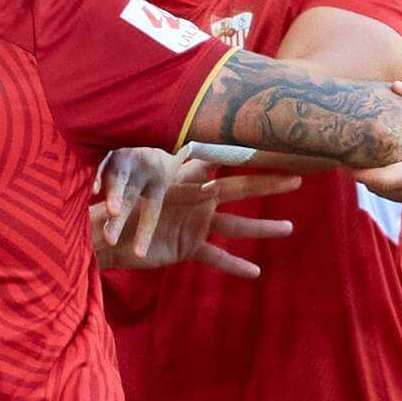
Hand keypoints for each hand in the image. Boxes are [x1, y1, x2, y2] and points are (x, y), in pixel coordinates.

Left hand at [96, 148, 304, 259]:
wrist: (104, 233)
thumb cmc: (117, 201)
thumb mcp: (136, 174)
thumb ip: (155, 156)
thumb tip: (173, 127)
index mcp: (186, 178)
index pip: (221, 159)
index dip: (244, 151)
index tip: (271, 141)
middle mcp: (197, 199)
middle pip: (238, 191)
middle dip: (267, 185)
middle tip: (297, 179)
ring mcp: (196, 224)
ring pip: (235, 227)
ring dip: (261, 228)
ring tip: (288, 228)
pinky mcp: (188, 247)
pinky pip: (215, 257)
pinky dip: (234, 265)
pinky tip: (255, 273)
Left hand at [352, 81, 401, 209]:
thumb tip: (395, 86)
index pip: (382, 179)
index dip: (357, 171)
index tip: (341, 159)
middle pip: (380, 190)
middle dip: (361, 175)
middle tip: (344, 155)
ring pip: (391, 196)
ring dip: (375, 182)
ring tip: (360, 161)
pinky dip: (390, 186)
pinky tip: (383, 170)